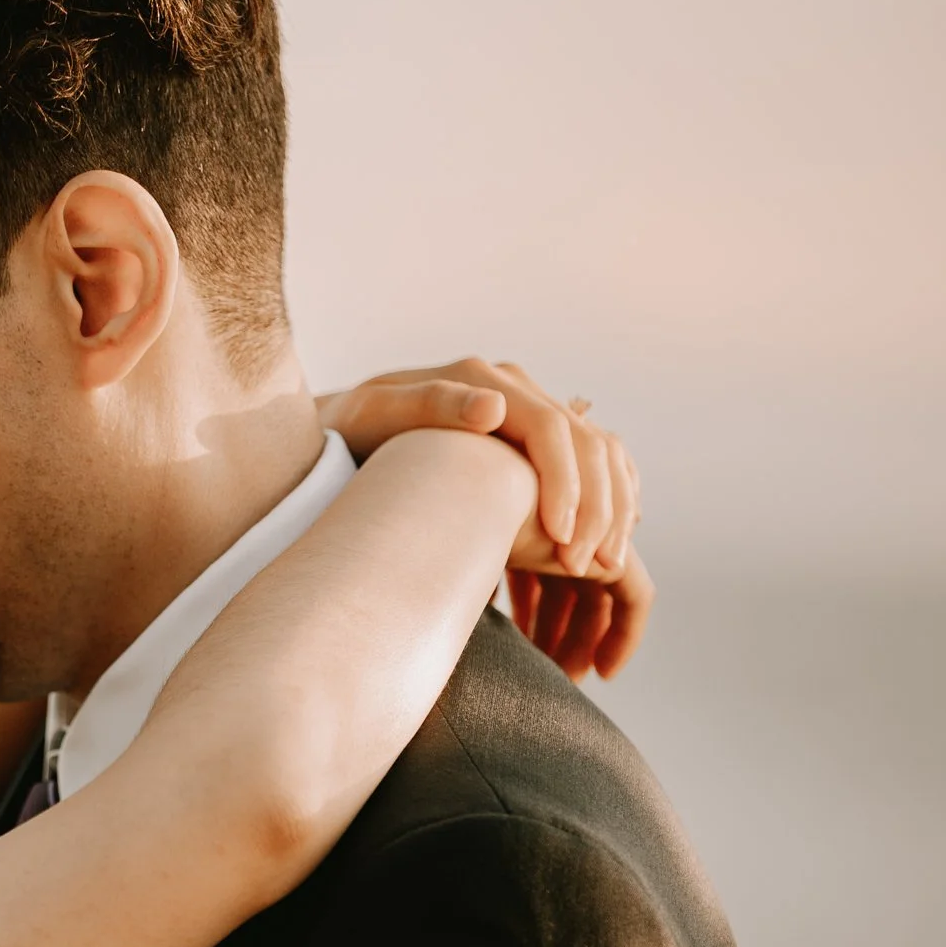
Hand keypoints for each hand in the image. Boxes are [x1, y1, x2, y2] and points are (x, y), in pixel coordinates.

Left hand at [318, 358, 649, 680]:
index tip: (564, 544)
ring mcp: (522, 410)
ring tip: (601, 565)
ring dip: (609, 508)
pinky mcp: (524, 438)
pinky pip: (586, 465)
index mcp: (482, 379)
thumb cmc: (345, 432)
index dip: (568, 487)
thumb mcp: (375, 417)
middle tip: (590, 567)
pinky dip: (605, 500)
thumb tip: (493, 408)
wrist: (336, 431)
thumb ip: (430, 406)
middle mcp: (511, 388)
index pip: (552, 429)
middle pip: (586, 442)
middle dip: (596, 507)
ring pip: (597, 452)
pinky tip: (603, 542)